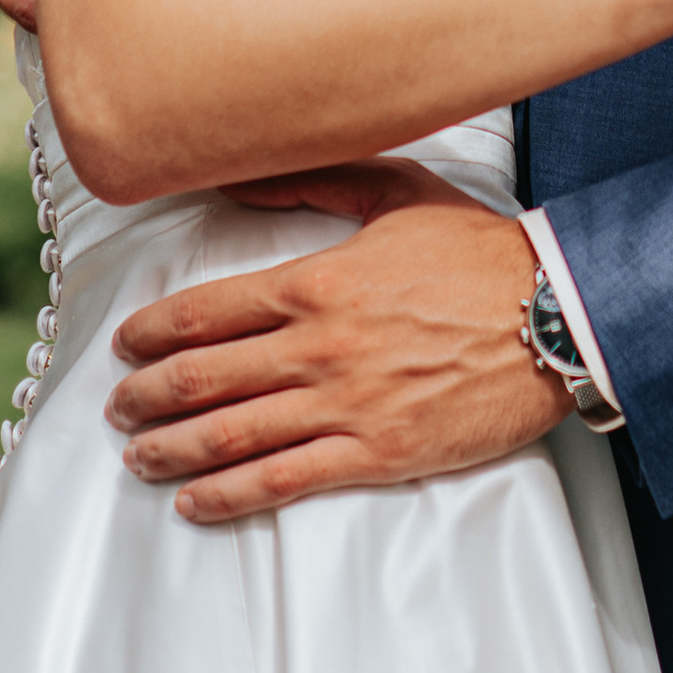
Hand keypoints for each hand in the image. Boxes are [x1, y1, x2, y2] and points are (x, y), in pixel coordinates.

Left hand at [106, 167, 567, 518]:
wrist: (554, 314)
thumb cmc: (479, 251)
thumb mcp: (396, 192)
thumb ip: (316, 179)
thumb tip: (244, 171)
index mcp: (319, 281)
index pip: (210, 310)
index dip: (154, 331)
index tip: (125, 345)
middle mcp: (320, 346)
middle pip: (205, 378)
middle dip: (147, 396)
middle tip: (118, 408)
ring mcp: (347, 405)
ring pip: (232, 435)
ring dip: (172, 450)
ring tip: (138, 457)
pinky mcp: (378, 454)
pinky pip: (284, 481)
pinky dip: (228, 496)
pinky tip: (195, 502)